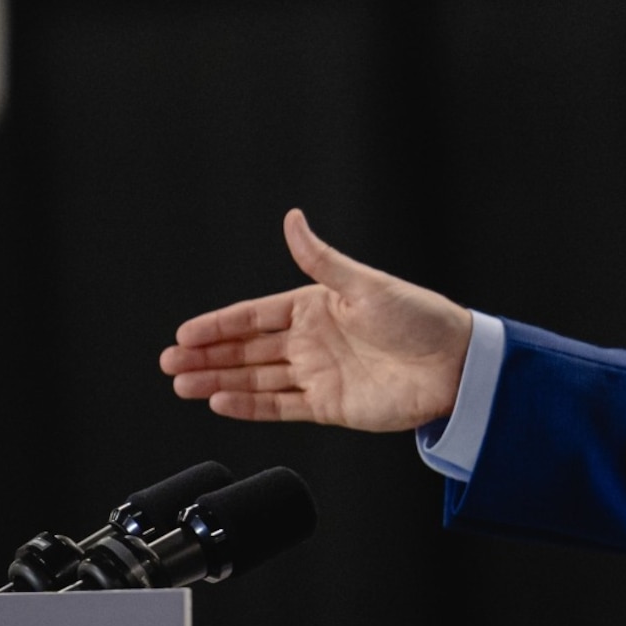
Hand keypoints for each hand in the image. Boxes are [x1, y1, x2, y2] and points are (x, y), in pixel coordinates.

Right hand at [159, 210, 473, 430]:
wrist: (455, 365)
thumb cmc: (419, 317)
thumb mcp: (365, 283)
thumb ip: (320, 259)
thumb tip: (292, 219)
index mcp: (316, 306)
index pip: (254, 316)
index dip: (218, 325)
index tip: (184, 333)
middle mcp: (312, 340)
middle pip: (247, 350)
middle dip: (207, 356)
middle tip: (170, 362)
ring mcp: (318, 374)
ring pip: (256, 378)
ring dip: (218, 381)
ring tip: (183, 384)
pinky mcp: (329, 405)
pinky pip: (280, 406)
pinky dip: (249, 405)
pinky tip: (220, 402)